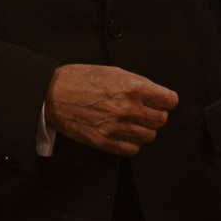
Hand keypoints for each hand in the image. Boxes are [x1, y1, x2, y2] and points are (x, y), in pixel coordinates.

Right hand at [44, 64, 178, 156]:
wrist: (52, 95)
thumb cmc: (79, 80)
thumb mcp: (112, 71)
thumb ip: (137, 83)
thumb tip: (155, 95)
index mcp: (131, 87)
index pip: (168, 100)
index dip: (167, 100)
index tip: (164, 101)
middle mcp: (127, 108)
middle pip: (161, 120)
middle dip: (155, 114)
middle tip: (145, 110)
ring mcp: (117, 127)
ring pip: (149, 136)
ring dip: (143, 129)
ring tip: (131, 122)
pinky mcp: (106, 142)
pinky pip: (133, 149)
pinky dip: (132, 143)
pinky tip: (123, 132)